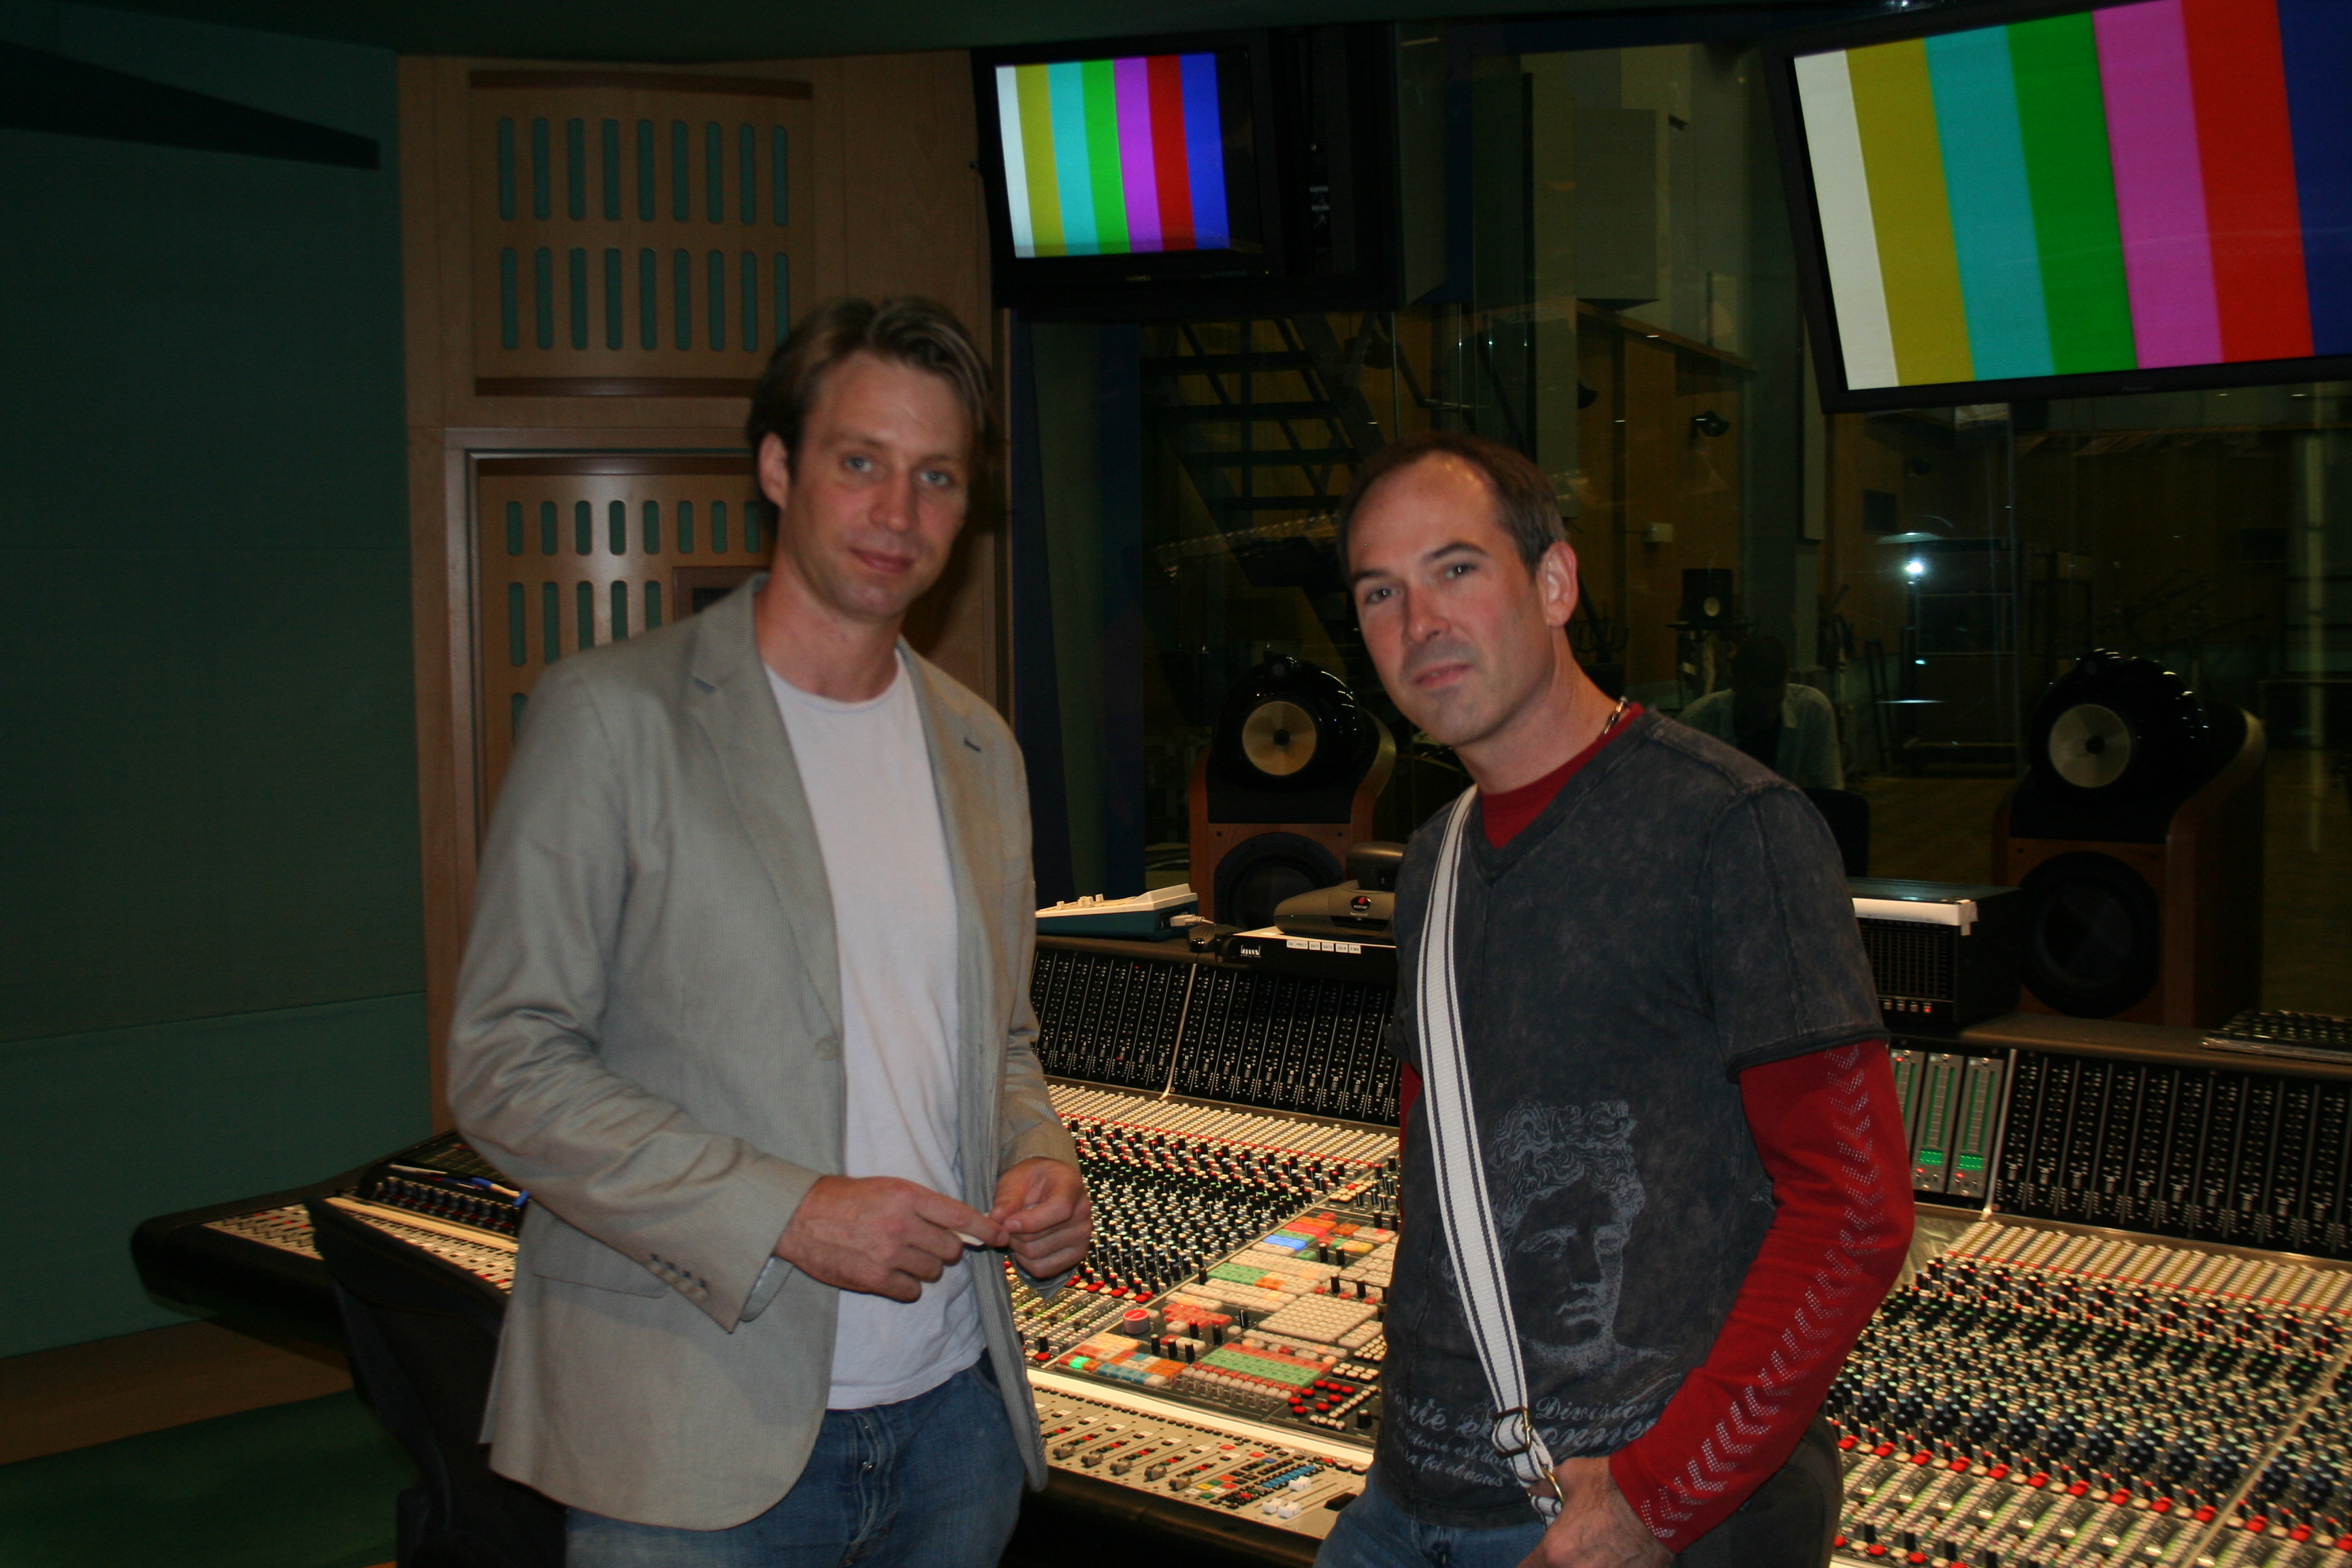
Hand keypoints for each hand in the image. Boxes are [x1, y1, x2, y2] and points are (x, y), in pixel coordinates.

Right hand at [774, 1175, 1007, 1301]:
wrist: (801, 1217)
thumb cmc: (847, 1199)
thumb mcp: (889, 1188)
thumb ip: (924, 1206)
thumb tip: (962, 1230)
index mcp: (908, 1196)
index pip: (960, 1215)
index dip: (985, 1229)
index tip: (1000, 1238)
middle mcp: (902, 1225)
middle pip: (950, 1250)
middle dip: (944, 1250)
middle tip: (925, 1245)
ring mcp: (888, 1253)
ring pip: (932, 1272)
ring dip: (924, 1268)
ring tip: (902, 1256)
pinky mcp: (874, 1278)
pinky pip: (910, 1291)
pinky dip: (906, 1286)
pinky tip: (891, 1274)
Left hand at [990, 1156, 1090, 1277]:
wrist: (1046, 1188)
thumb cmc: (1030, 1181)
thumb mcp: (1014, 1180)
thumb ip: (1006, 1198)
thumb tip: (997, 1219)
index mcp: (1070, 1185)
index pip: (1059, 1209)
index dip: (1030, 1221)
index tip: (1007, 1223)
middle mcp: (1082, 1211)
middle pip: (1041, 1237)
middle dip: (1015, 1233)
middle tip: (1008, 1223)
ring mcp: (1082, 1236)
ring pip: (1037, 1255)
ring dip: (1018, 1247)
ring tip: (1018, 1232)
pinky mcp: (1076, 1255)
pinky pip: (1042, 1269)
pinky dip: (1026, 1261)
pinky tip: (1025, 1245)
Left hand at [1516, 1457, 1670, 1567]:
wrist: (1657, 1495)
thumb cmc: (1610, 1485)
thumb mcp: (1571, 1476)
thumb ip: (1548, 1487)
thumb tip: (1535, 1488)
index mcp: (1555, 1552)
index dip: (1531, 1563)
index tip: (1539, 1558)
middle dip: (1557, 1564)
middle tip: (1568, 1553)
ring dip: (1584, 1566)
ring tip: (1595, 1553)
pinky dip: (1611, 1567)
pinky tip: (1615, 1558)